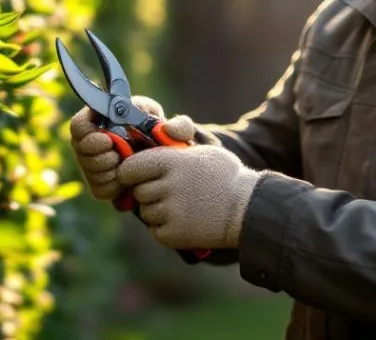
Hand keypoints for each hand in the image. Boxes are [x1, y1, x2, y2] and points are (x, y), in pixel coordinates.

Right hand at [68, 95, 195, 201]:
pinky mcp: (100, 185)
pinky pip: (100, 190)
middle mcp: (92, 142)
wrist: (165, 163)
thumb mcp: (176, 127)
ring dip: (109, 170)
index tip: (106, 138)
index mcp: (103, 120)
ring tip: (125, 164)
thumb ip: (179, 126)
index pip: (79, 125)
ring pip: (91, 172)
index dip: (87, 132)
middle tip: (118, 155)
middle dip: (101, 156)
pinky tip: (127, 180)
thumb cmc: (164, 138)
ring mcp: (93, 165)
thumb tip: (166, 130)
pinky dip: (115, 186)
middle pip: (81, 151)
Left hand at [116, 144, 261, 249]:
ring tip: (182, 206)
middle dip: (149, 191)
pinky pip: (155, 229)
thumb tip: (150, 141)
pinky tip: (184, 220)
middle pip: (138, 191)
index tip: (137, 175)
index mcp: (170, 161)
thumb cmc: (224, 176)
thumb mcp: (200, 150)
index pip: (129, 168)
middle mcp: (166, 185)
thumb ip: (172, 147)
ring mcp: (169, 211)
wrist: (247, 208)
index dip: (131, 172)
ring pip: (146, 211)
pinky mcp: (173, 234)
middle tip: (170, 191)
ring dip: (157, 210)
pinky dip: (165, 227)